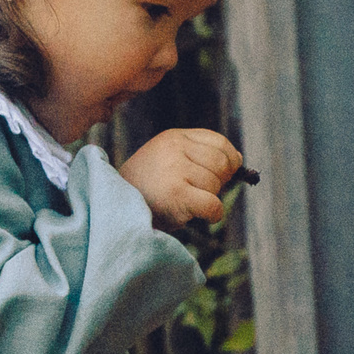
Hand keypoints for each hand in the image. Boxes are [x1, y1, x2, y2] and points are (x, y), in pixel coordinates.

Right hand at [120, 128, 241, 226]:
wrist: (115, 207)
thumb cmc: (149, 187)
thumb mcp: (171, 160)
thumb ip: (201, 155)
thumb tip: (239, 159)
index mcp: (174, 137)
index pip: (218, 142)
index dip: (228, 160)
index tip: (223, 174)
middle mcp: (174, 149)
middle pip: (221, 164)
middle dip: (219, 181)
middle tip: (200, 192)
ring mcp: (174, 170)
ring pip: (216, 185)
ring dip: (209, 197)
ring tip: (187, 201)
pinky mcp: (176, 195)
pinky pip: (213, 205)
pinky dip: (213, 214)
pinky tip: (201, 215)